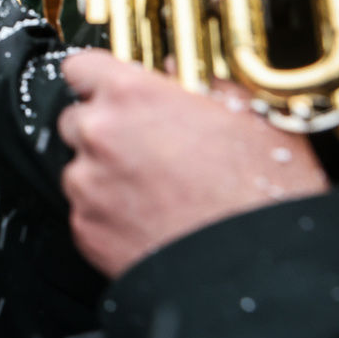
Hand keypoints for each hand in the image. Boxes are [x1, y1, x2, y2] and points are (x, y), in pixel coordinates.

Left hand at [59, 51, 328, 278]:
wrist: (258, 271)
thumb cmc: (261, 195)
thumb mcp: (252, 117)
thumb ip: (204, 83)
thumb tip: (176, 72)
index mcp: (132, 95)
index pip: (82, 66)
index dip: (98, 79)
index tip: (109, 90)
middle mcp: (99, 134)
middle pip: (77, 119)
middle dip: (104, 130)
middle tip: (148, 151)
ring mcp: (87, 184)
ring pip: (81, 169)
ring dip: (106, 176)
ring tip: (157, 195)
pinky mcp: (85, 229)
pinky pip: (87, 212)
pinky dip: (109, 216)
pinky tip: (152, 222)